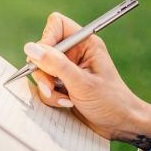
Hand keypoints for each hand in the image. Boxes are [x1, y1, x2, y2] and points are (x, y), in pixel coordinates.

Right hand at [24, 12, 150, 141]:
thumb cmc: (110, 101)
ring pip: (41, 70)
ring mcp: (67, 70)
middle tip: (51, 86)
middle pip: (43, 50)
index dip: (47, 39)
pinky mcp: (62, 85)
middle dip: (44, 71)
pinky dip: (51, 97)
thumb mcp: (81, 82)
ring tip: (65, 99)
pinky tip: (67, 103)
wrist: (120, 125)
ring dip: (48, 87)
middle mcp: (75, 53)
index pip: (57, 25)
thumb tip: (30, 48)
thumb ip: (55, 64)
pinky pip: (45, 86)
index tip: (44, 58)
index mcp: (85, 43)